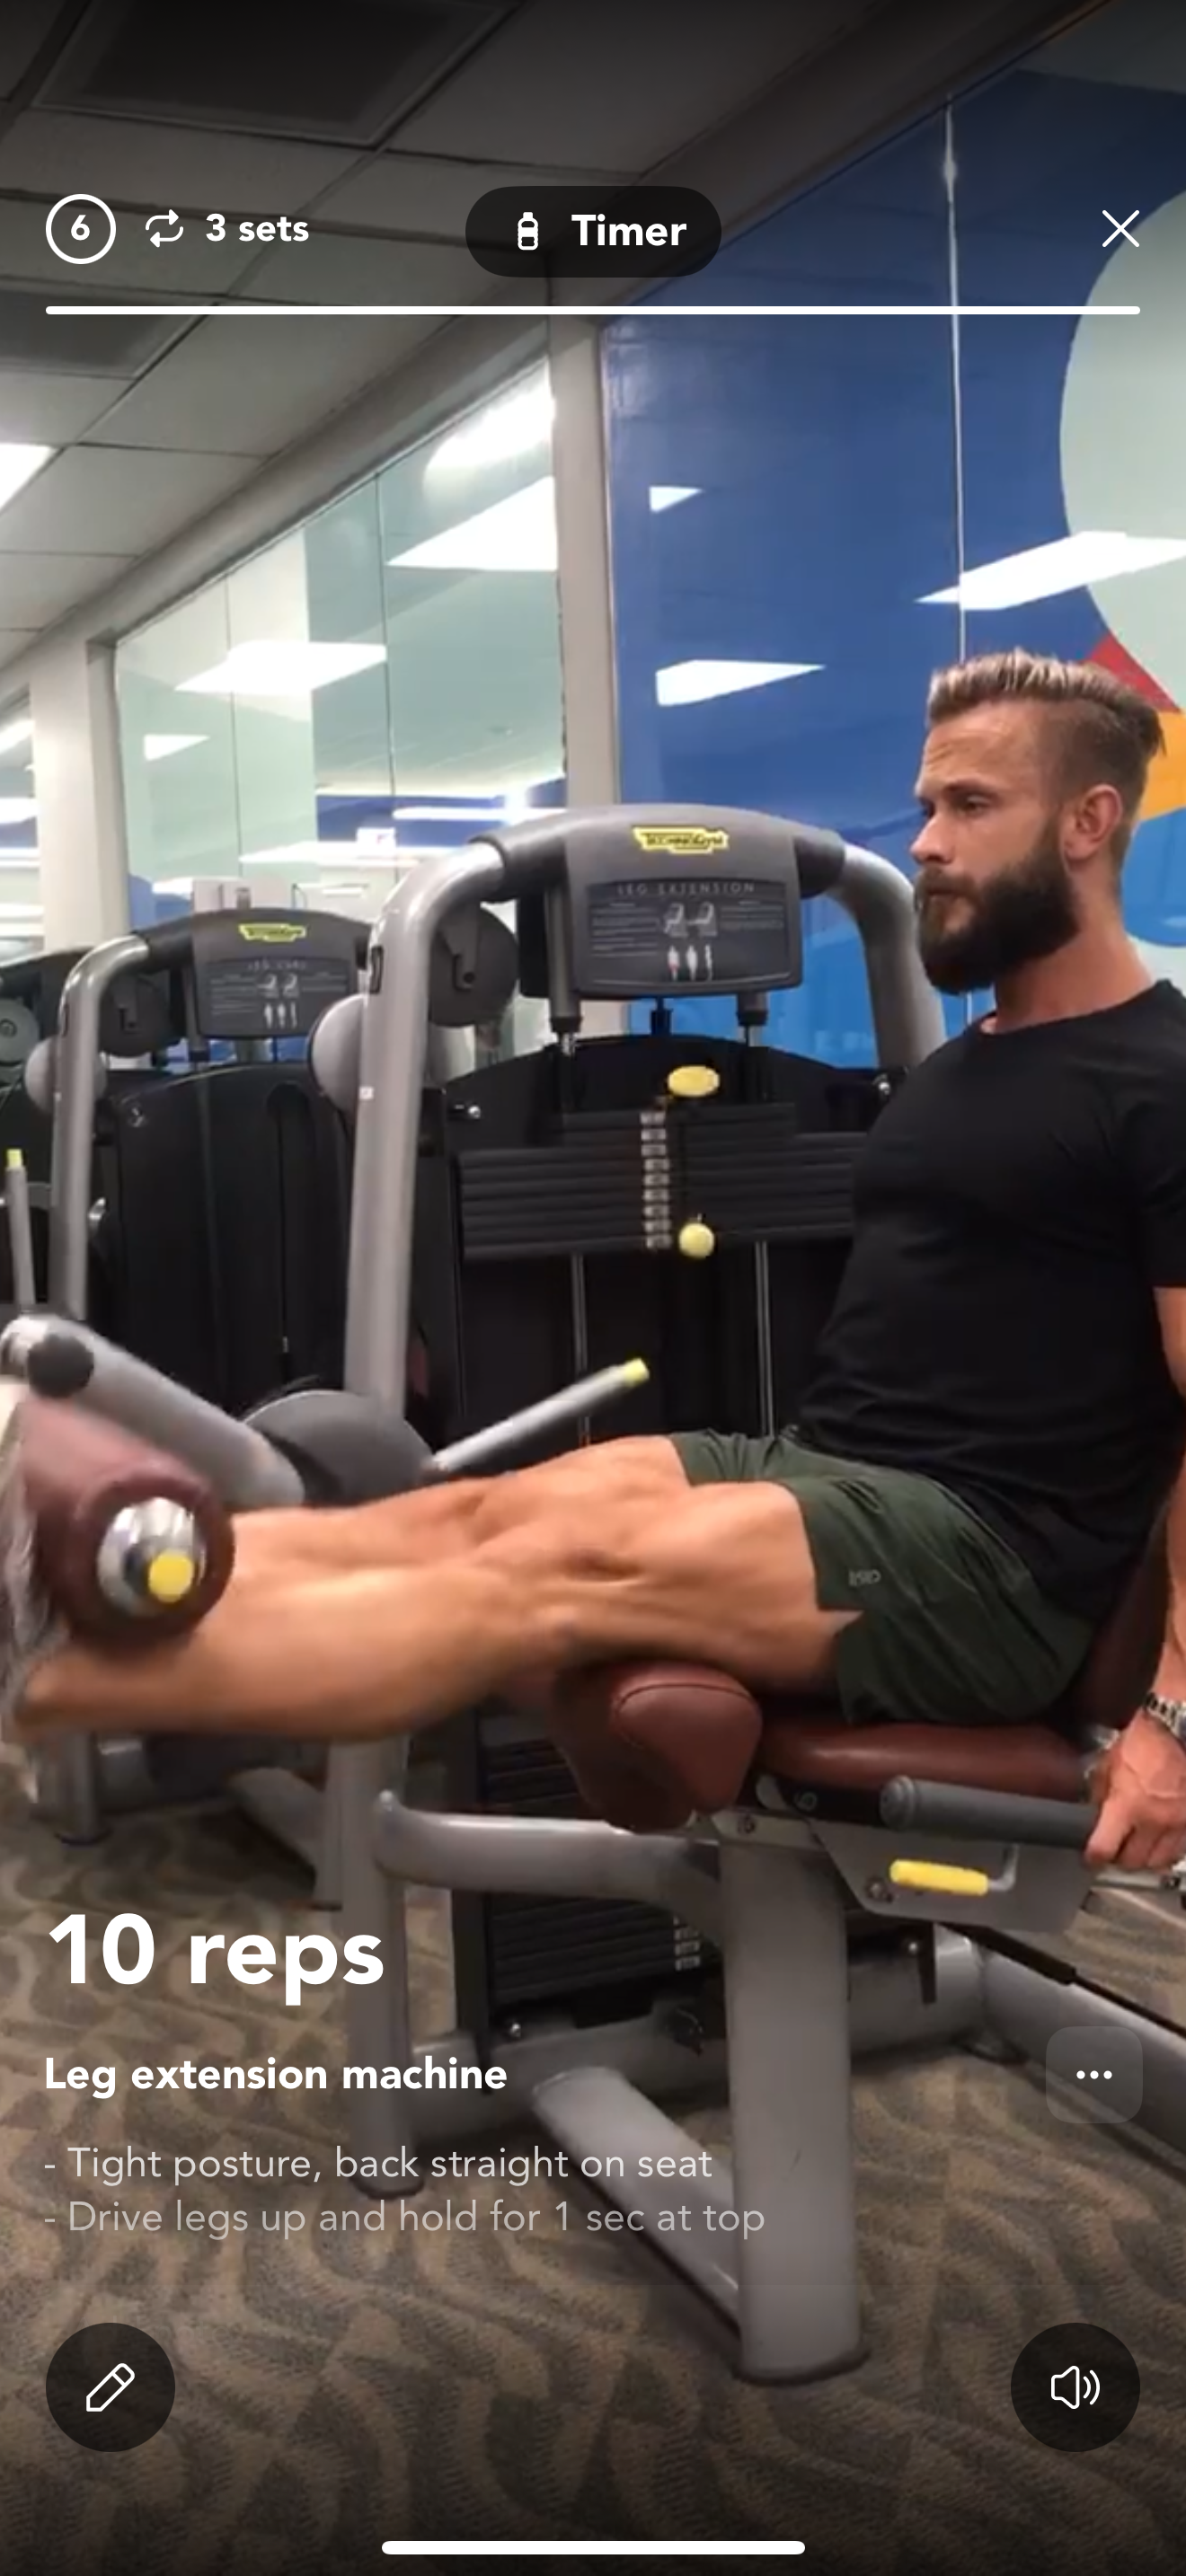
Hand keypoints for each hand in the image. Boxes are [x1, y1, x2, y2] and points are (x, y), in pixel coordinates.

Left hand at [1084, 1710, 1185, 1871]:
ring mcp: (1179, 1824)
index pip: (1103, 1848)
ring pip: (1160, 1862)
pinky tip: (1161, 1839)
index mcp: (1127, 1805)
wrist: (1181, 1729)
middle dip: (1120, 1859)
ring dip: (1146, 1859)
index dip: (1093, 1857)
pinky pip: (1180, 1850)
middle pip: (1132, 1862)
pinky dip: (1169, 1850)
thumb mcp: (1110, 1761)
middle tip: (1115, 1850)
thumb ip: (1099, 1790)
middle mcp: (1153, 1821)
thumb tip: (1094, 1809)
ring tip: (1139, 1848)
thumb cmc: (1148, 1739)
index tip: (1091, 1857)